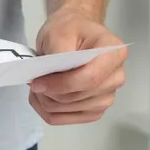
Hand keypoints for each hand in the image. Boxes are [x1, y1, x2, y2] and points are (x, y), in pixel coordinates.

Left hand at [29, 8, 126, 124]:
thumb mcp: (59, 32)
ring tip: (38, 85)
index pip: (89, 79)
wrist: (74, 33)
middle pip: (77, 98)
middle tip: (33, 80)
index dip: (60, 85)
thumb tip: (49, 76)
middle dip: (49, 92)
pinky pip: (66, 120)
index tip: (36, 82)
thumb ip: (58, 53)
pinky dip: (48, 111)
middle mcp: (116, 77)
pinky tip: (42, 97)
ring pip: (68, 111)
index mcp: (114, 54)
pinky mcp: (94, 110)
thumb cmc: (69, 29)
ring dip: (45, 102)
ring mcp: (106, 96)